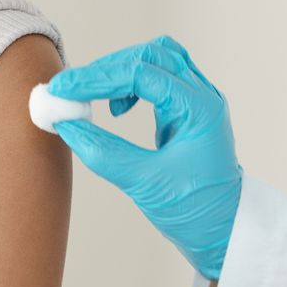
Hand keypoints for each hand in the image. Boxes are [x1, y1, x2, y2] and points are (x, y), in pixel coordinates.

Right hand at [44, 35, 242, 279]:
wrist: (223, 231)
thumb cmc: (195, 210)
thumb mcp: (144, 184)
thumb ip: (102, 152)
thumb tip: (65, 123)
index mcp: (200, 109)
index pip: (142, 74)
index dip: (98, 78)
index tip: (63, 89)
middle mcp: (203, 97)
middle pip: (151, 55)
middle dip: (108, 69)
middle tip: (72, 89)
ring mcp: (198, 101)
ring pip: (157, 60)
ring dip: (122, 71)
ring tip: (96, 97)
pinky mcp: (188, 110)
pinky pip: (159, 78)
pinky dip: (132, 84)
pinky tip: (118, 109)